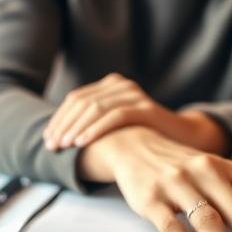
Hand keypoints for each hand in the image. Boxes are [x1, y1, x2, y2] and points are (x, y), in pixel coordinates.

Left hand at [43, 73, 225, 153]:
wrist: (182, 137)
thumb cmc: (144, 135)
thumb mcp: (115, 125)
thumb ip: (93, 123)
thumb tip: (57, 136)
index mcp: (111, 85)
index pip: (76, 99)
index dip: (59, 118)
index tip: (48, 140)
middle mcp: (121, 85)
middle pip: (83, 103)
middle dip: (64, 125)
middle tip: (52, 146)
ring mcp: (134, 94)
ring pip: (96, 109)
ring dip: (75, 128)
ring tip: (64, 146)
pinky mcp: (146, 108)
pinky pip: (115, 116)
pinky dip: (95, 129)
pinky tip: (82, 143)